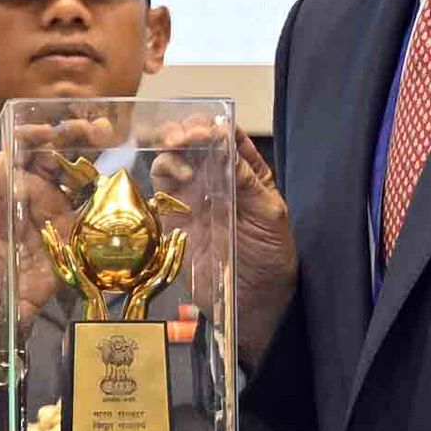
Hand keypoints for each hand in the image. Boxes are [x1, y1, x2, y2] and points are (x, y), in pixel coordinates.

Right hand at [149, 113, 296, 364]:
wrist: (250, 302)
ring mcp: (193, 198)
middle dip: (187, 132)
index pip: (230, 138)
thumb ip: (247, 181)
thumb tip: (225, 144)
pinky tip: (175, 177)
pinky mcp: (172, 218)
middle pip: (196, 144)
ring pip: (174, 160)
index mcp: (248, 174)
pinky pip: (161, 188)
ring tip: (175, 151)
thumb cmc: (270, 258)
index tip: (206, 129)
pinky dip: (162, 174)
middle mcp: (218, 180)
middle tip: (181, 136)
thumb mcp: (269, 215)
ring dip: (171, 149)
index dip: (216, 127)